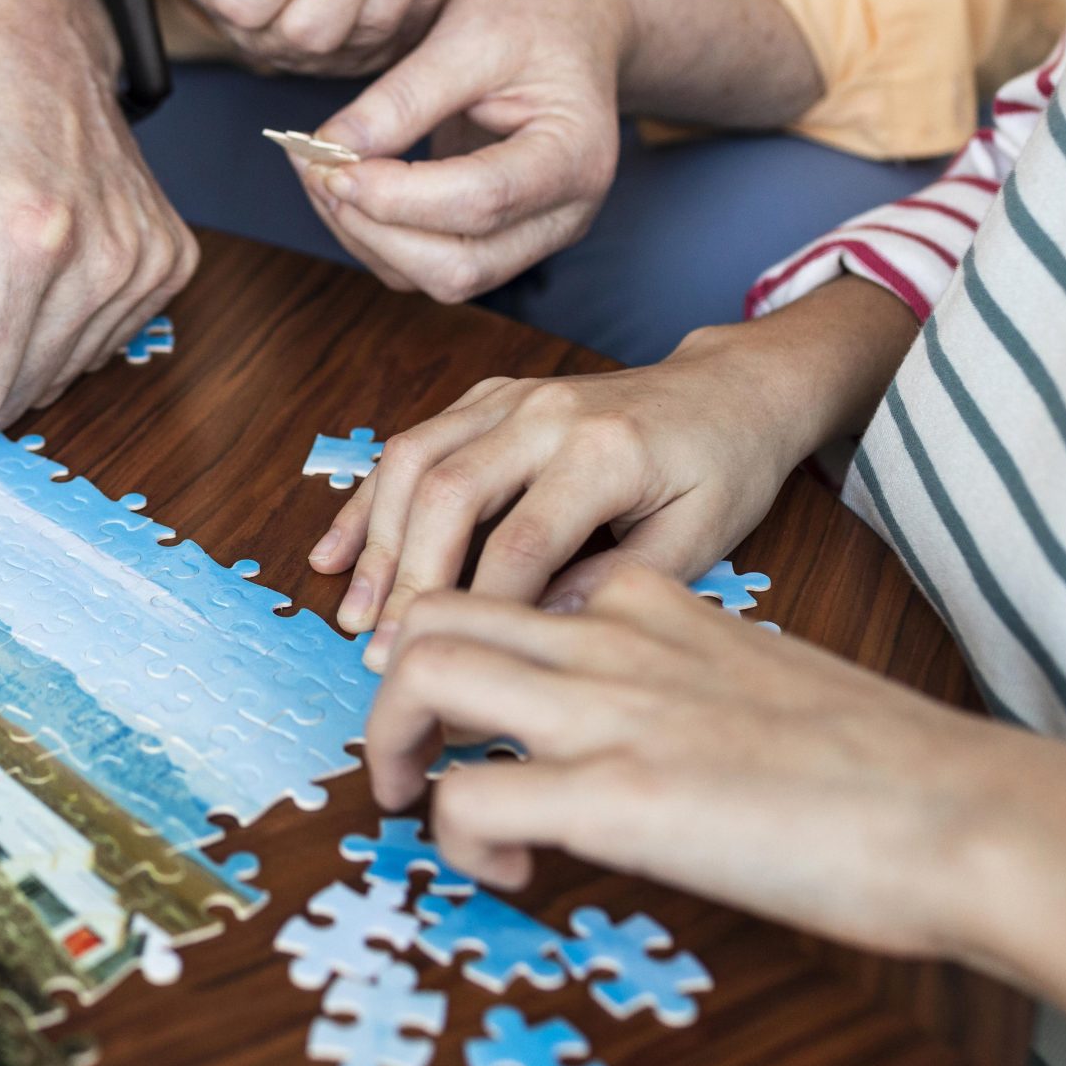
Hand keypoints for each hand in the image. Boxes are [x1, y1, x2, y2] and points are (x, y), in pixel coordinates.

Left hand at [296, 0, 629, 301]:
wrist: (577, 22)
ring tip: (321, 174)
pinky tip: (345, 187)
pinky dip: (376, 237)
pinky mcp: (497, 238)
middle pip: (462, 267)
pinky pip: (428, 266)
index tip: (332, 164)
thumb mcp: (471, 32)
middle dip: (376, 230)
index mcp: (575, 157)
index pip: (483, 200)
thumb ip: (404, 96)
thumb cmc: (535, 15)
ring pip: (439, 279)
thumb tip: (331, 150)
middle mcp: (563, 214)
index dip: (397, 194)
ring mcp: (533, 236)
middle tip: (317, 172)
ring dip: (367, 238)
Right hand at [312, 280, 921, 659]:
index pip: (522, 542)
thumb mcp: (702, 537)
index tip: (460, 678)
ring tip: (353, 615)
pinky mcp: (488, 397)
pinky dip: (368, 501)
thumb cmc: (723, 468)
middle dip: (409, 581)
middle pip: (449, 494)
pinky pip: (411, 443)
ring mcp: (510, 397)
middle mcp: (546, 412)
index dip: (481, 614)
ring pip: (414, 461)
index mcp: (605, 450)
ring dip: (377, 543)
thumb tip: (533, 630)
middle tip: (383, 655)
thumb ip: (619, 583)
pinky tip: (334, 554)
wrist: (732, 388)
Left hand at [367, 569, 1065, 1065]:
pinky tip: (513, 873)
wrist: (966, 810)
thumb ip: (684, 678)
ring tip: (418, 803)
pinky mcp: (616, 795)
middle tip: (409, 758)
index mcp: (654, 605)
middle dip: (390, 685)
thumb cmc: (884, 766)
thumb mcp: (758, 678)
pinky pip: (469, 801)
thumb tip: (639, 731)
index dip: (466, 642)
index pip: (509, 582)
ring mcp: (609, 709)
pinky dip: (461, 843)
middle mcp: (613, 640)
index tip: (475, 713)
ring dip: (391, 745)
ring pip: (421, 674)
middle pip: (434, 612)